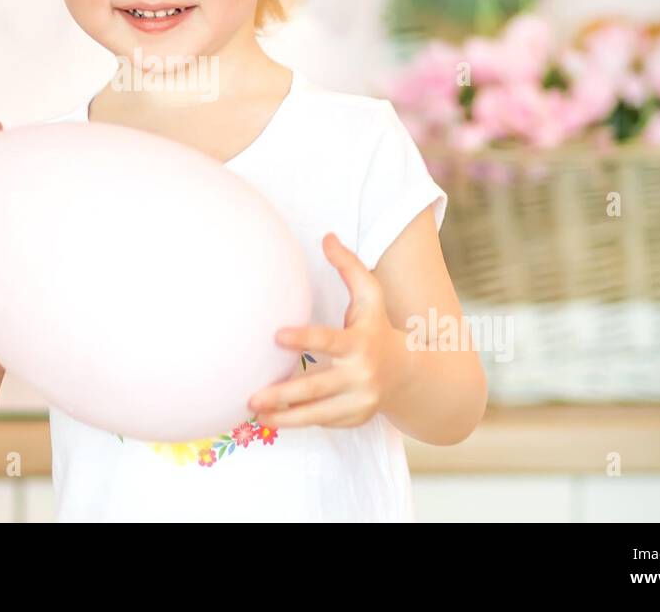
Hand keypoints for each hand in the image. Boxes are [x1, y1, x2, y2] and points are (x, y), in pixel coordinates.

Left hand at [246, 232, 413, 428]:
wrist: (407, 373)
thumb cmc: (377, 328)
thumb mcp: (370, 296)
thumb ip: (349, 266)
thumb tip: (327, 237)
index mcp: (359, 343)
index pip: (328, 340)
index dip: (303, 339)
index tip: (276, 335)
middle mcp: (360, 375)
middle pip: (317, 387)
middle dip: (283, 394)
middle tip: (252, 397)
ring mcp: (358, 401)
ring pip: (317, 414)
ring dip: (284, 417)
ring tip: (255, 414)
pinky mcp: (354, 419)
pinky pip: (322, 421)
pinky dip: (297, 421)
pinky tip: (273, 419)